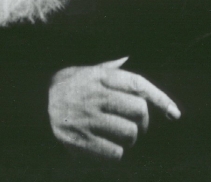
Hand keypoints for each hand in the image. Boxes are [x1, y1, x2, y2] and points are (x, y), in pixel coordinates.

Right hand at [48, 57, 180, 159]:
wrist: (36, 101)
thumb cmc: (70, 84)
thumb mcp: (88, 70)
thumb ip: (110, 67)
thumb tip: (127, 58)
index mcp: (101, 77)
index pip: (138, 84)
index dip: (160, 98)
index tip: (175, 113)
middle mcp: (97, 95)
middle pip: (139, 110)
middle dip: (145, 121)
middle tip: (140, 125)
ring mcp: (88, 117)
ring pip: (129, 133)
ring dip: (132, 138)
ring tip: (124, 136)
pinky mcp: (80, 138)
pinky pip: (114, 152)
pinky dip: (118, 152)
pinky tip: (110, 146)